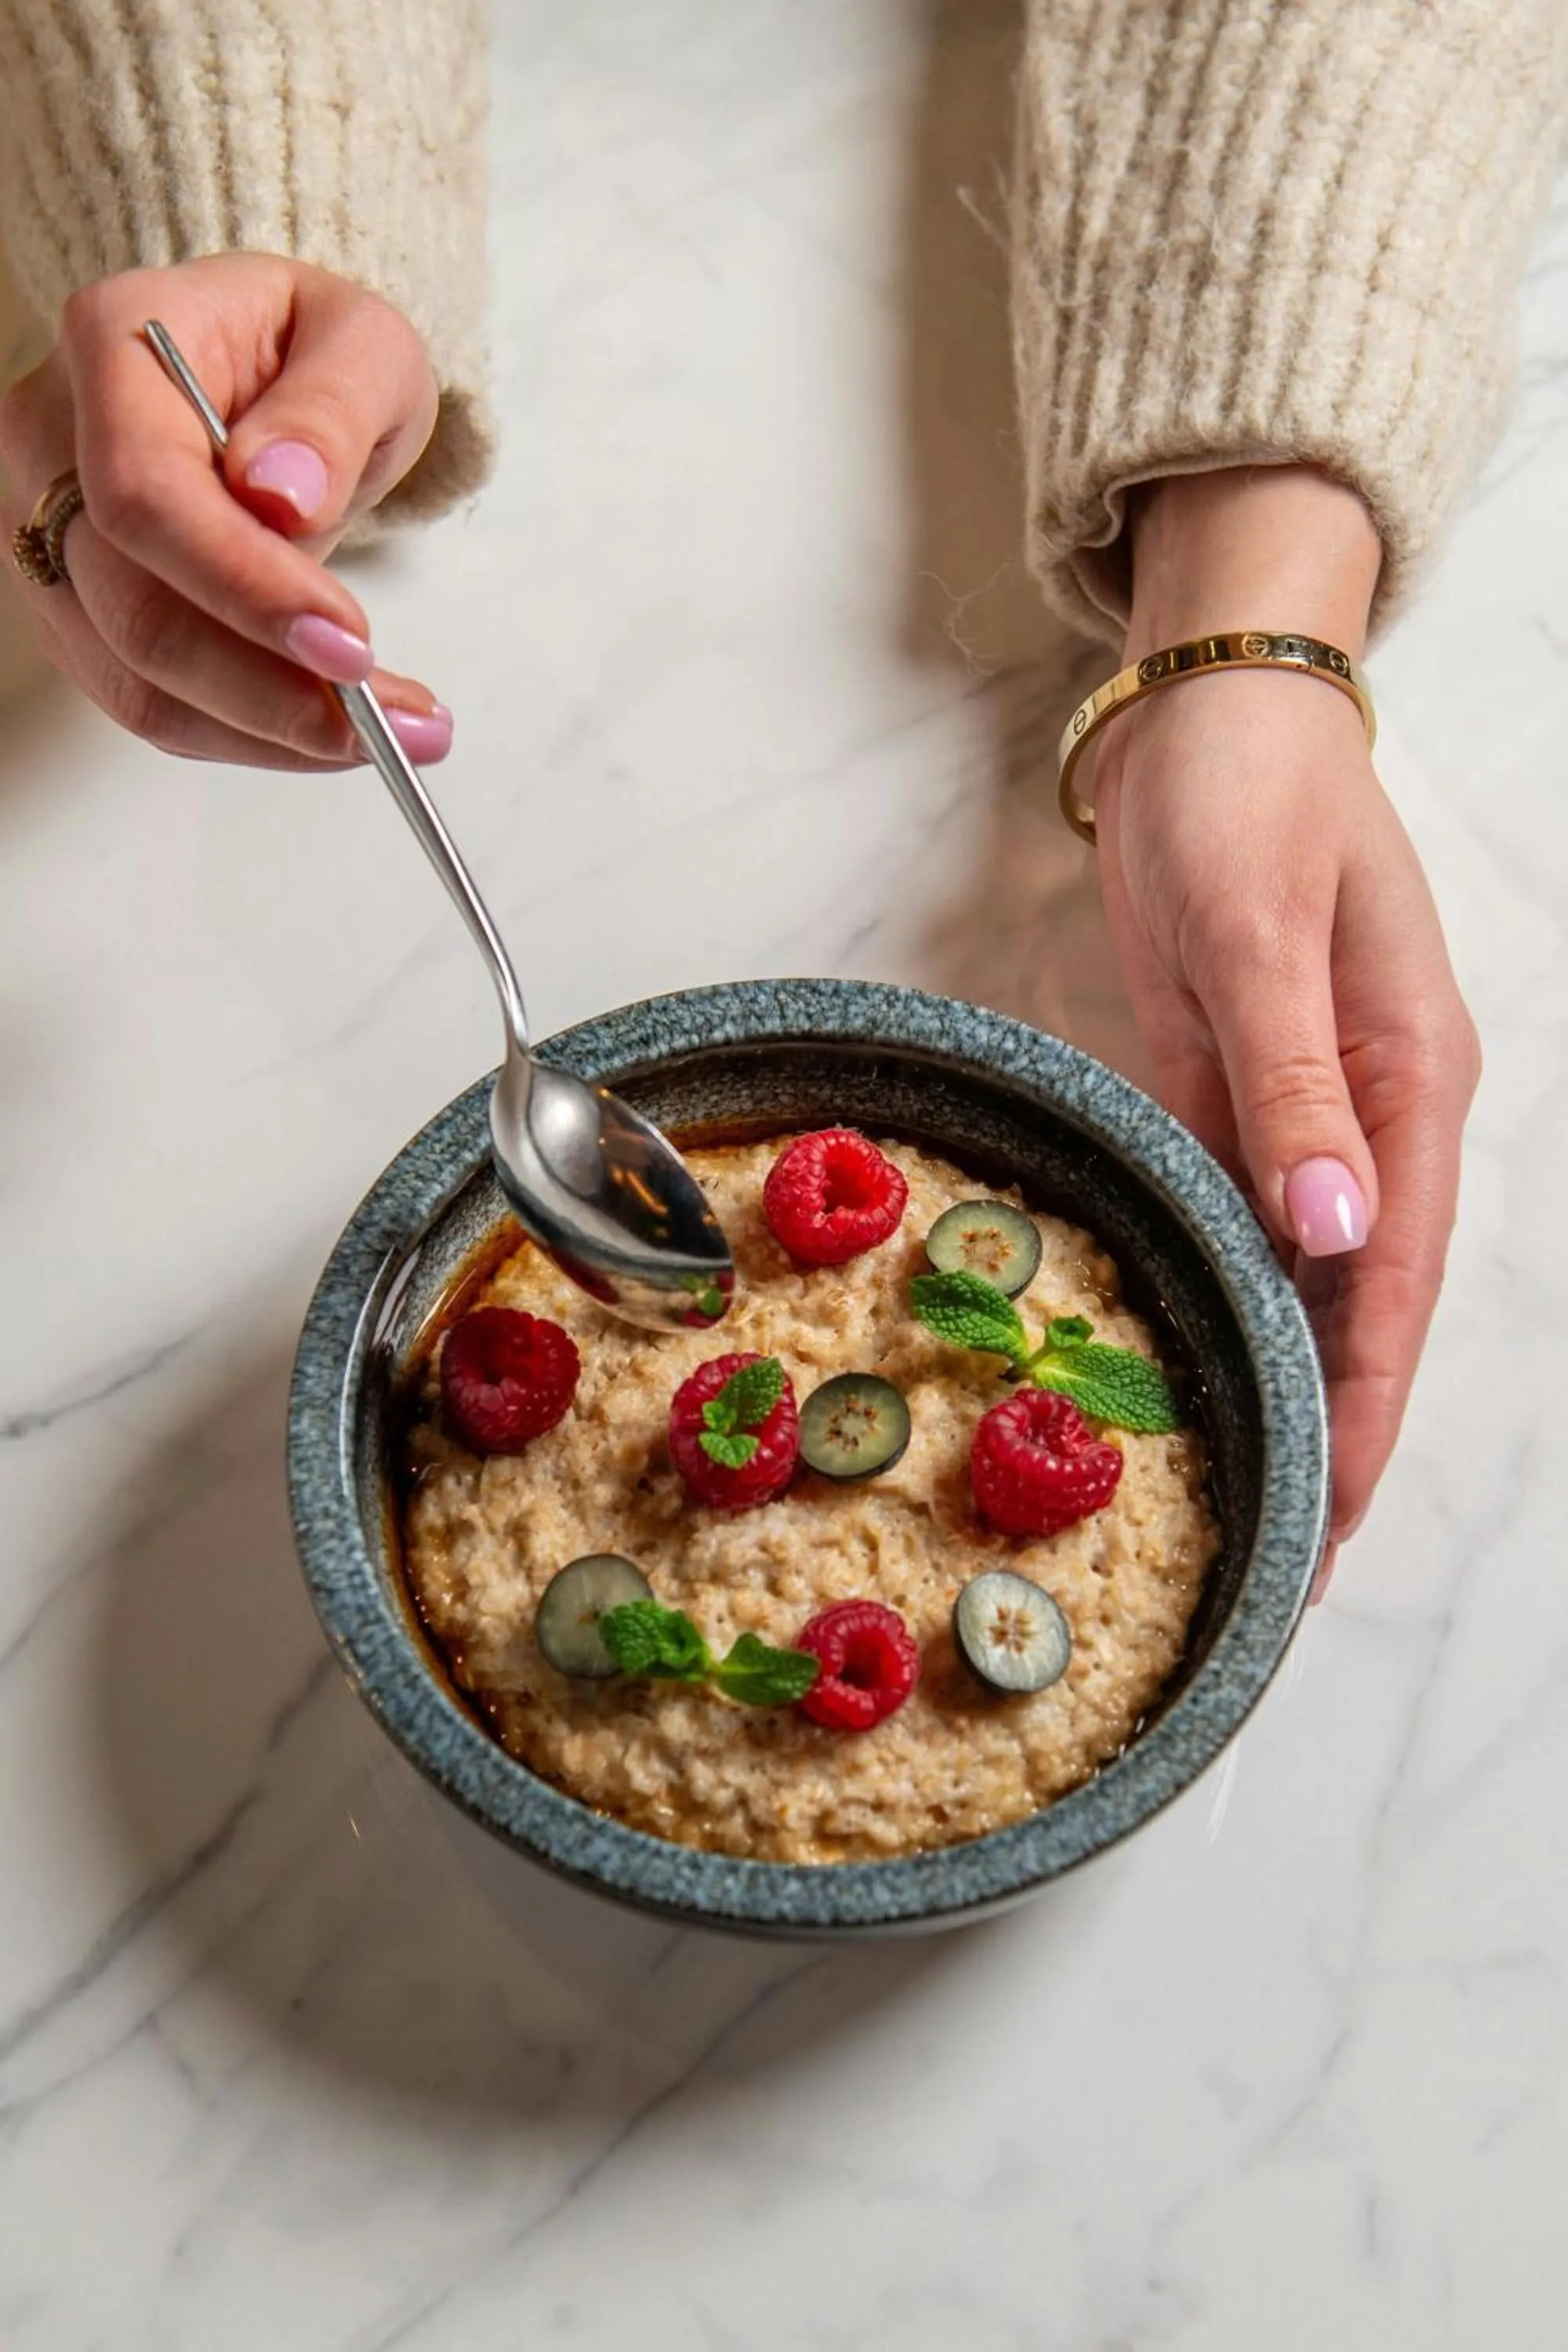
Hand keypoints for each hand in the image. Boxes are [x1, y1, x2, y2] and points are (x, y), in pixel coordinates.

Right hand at [0, 253, 450, 767]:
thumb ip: (329, 411)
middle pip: (135, 611)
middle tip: (388, 721)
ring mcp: (51, 536)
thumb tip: (281, 493)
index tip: (348, 643)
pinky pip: (151, 706)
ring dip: (271, 732)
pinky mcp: (79, 613)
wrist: (269, 381)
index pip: (144, 493)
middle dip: (270, 688)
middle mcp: (51, 443)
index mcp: (113, 345)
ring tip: (387, 735)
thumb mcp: (361, 346)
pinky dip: (249, 736)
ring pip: (139, 680)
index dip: (243, 585)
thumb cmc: (308, 351)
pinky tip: (329, 731)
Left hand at [1095, 469, 1479, 1587]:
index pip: (1392, 1282)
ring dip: (1278, 1380)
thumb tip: (1335, 1229)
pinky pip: (1238, 1219)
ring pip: (1302, 1277)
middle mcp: (1370, 1115)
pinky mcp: (1237, 1090)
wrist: (1212, 707)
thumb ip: (1296, 1084)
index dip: (1363, 1404)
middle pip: (1360, 1304)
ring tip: (1238, 1496)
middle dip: (1330, 1426)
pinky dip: (1226, 1297)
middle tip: (1280, 1560)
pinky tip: (1193, 1364)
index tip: (1330, 1518)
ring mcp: (1304, 1108)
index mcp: (1409, 1083)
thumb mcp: (1261, 932)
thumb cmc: (1244, 799)